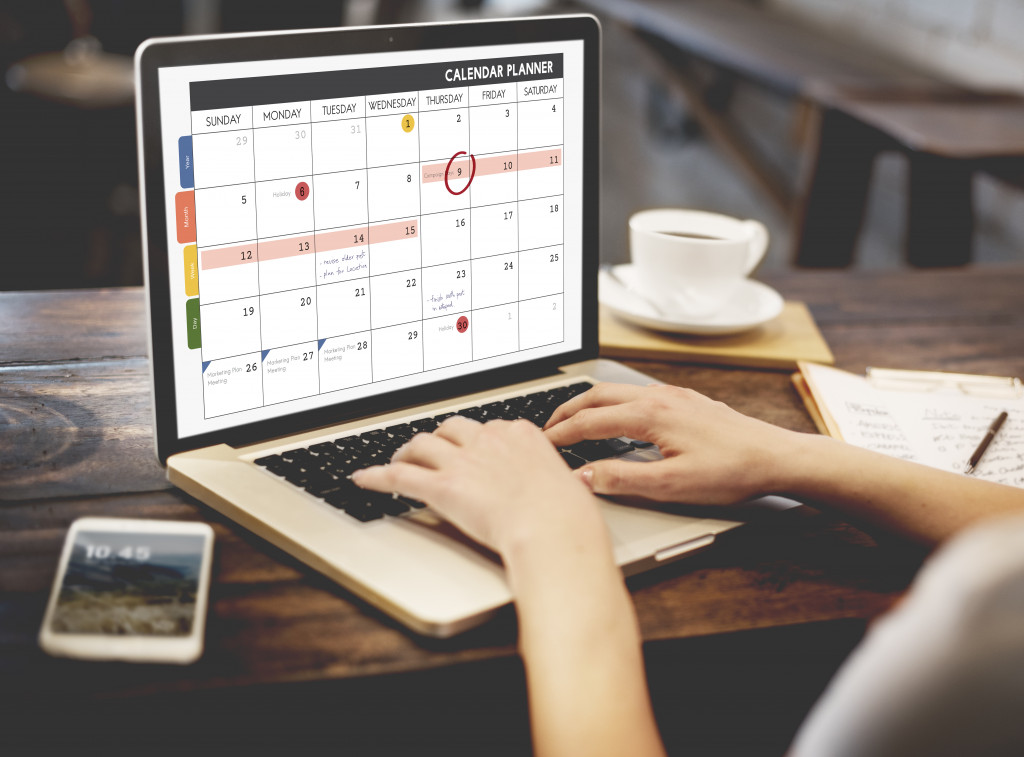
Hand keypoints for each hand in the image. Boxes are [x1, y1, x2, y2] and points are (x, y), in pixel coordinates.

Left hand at [351, 416, 604, 555]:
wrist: (554, 529)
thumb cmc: (566, 515)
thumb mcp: (566, 485)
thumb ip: (551, 479)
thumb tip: (557, 488)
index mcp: (520, 434)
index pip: (489, 427)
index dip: (474, 440)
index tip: (471, 449)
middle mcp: (489, 440)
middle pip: (451, 428)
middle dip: (440, 438)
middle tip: (432, 451)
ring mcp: (463, 461)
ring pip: (422, 444)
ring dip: (408, 452)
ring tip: (400, 460)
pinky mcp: (443, 486)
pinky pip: (400, 475)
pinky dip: (377, 476)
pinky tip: (364, 479)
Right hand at [544, 383, 800, 503]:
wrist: (776, 457)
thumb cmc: (730, 472)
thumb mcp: (671, 486)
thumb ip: (622, 479)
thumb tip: (583, 476)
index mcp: (650, 415)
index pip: (590, 422)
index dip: (562, 435)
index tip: (542, 445)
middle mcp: (659, 397)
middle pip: (597, 396)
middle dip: (567, 410)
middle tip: (546, 428)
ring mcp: (674, 395)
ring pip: (617, 391)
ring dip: (590, 404)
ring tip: (573, 420)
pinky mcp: (687, 400)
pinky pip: (637, 393)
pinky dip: (613, 403)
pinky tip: (617, 417)